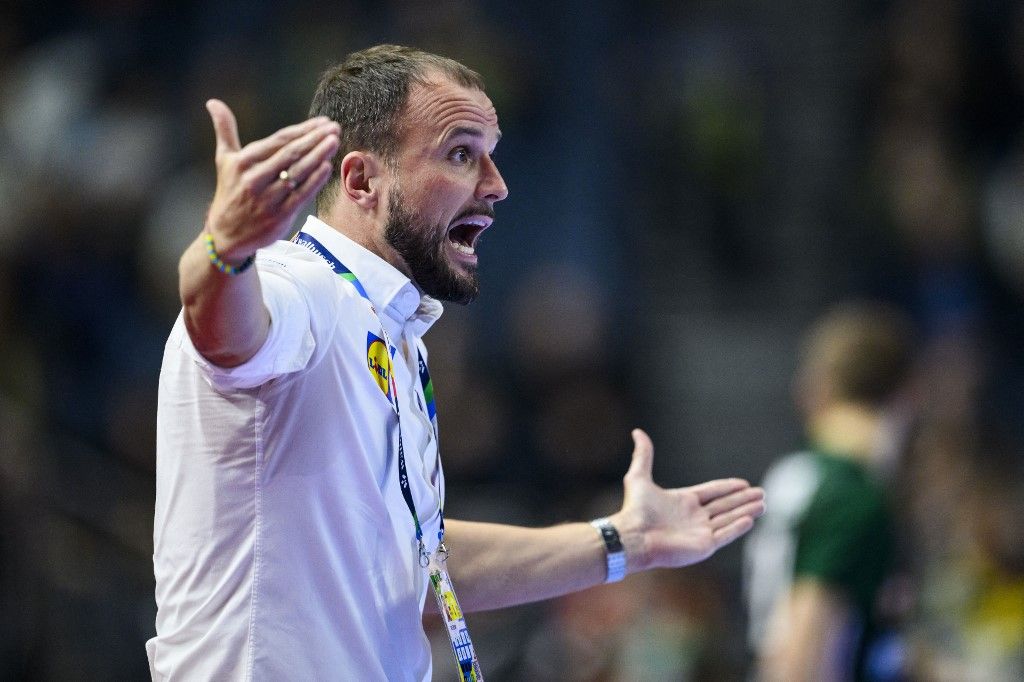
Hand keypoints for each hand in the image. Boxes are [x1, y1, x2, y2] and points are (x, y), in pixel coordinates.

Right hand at [204, 99, 339, 261]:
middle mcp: (255, 178)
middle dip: (315, 139)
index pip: (279, 140)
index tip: (323, 122)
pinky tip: (327, 167)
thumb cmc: (230, 192)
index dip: (303, 129)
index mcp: (244, 161)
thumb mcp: (225, 160)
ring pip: (298, 172)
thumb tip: (213, 102)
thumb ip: (224, 130)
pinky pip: (301, 195)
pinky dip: (315, 180)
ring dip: (319, 155)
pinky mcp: (278, 215)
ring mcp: (267, 198)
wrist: (226, 234)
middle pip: (291, 153)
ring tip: (334, 142)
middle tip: (335, 128)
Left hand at [610, 429, 764, 572]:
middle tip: (762, 493)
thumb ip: (643, 455)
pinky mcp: (703, 546)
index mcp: (684, 502)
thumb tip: (637, 432)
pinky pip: (725, 535)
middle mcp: (694, 517)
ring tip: (763, 504)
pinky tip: (751, 519)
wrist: (634, 535)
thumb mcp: (639, 477)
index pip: (712, 492)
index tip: (744, 483)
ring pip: (729, 519)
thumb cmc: (635, 509)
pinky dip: (737, 527)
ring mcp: (699, 533)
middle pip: (724, 506)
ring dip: (746, 511)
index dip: (728, 487)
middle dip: (743, 499)